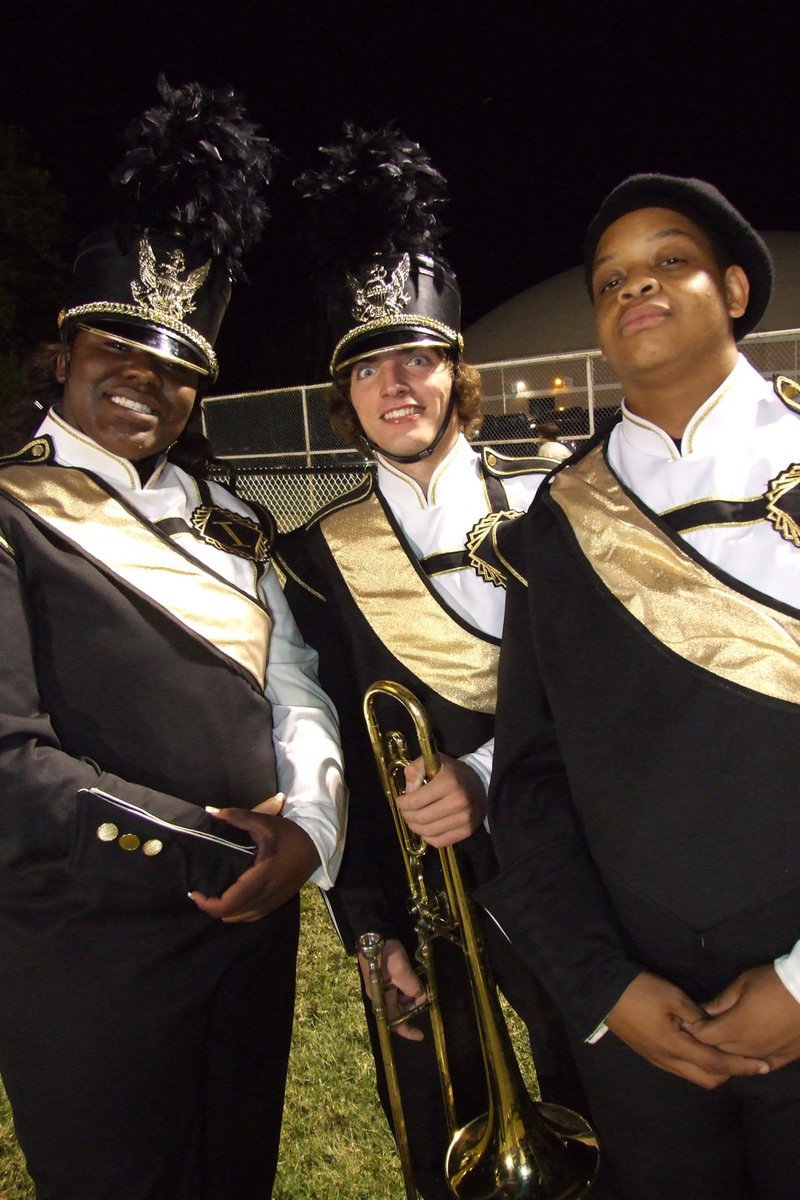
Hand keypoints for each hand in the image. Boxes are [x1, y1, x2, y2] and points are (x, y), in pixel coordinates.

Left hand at [189, 801, 318, 922]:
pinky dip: (238, 912)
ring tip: (214, 894)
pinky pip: (252, 916)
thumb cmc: (289, 833)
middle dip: (211, 907)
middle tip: (201, 891)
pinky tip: (233, 899)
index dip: (206, 903)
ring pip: (240, 918)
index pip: (227, 904)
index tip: (194, 890)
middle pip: (230, 915)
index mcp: (260, 877)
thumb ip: (237, 817)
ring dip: (225, 910)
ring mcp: (273, 901)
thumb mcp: (264, 821)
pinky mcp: (277, 902)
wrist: (317, 845)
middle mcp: (266, 894)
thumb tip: (210, 810)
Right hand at [358, 938, 426, 1041]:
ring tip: (422, 984)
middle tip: (425, 997)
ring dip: (413, 995)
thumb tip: (421, 996)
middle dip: (413, 1007)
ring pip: (401, 998)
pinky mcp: (386, 974)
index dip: (407, 1031)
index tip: (421, 1035)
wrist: (373, 931)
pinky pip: (399, 987)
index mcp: (380, 998)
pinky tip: (416, 977)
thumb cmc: (384, 953)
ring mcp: (383, 984)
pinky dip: (409, 985)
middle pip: (399, 1010)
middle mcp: (380, 994)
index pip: (393, 1022)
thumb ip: (411, 986)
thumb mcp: (400, 970)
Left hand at [397, 754, 486, 847]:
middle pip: (420, 818)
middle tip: (405, 811)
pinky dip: (427, 837)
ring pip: (428, 832)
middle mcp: (458, 802)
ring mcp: (464, 819)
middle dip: (406, 816)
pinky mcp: (467, 831)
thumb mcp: (434, 761)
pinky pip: (439, 842)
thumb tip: (407, 790)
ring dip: (415, 827)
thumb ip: (415, 769)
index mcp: (448, 782)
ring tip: (413, 820)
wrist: (481, 784)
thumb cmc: (453, 773)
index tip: (400, 801)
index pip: (415, 801)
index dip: (402, 803)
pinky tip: (425, 828)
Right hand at [605, 971, 769, 1088]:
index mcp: (674, 1046)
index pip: (715, 1064)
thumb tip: (711, 1028)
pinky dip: (697, 1064)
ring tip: (724, 1051)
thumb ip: (697, 1015)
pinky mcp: (650, 1054)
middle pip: (707, 1079)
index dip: (740, 1066)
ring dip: (712, 1069)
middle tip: (742, 1057)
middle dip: (728, 1073)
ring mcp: (657, 1060)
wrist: (602, 993)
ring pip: (693, 1076)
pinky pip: (680, 1068)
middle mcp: (667, 1060)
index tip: (760, 1065)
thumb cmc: (639, 991)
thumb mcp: (673, 996)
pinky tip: (700, 1047)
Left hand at [687, 964, 799, 1069]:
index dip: (693, 1029)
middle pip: (718, 1051)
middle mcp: (747, 1047)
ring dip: (728, 1052)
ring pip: (738, 1060)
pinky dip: (752, 1062)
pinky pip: (762, 1065)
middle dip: (708, 1042)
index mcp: (734, 1027)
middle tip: (704, 1031)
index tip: (688, 1022)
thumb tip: (703, 1011)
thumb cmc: (774, 983)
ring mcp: (766, 1055)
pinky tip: (748, 1056)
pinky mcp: (783, 1058)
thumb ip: (721, 1001)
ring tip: (723, 1041)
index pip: (703, 1036)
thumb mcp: (743, 983)